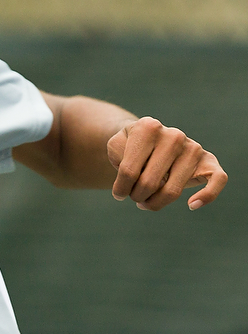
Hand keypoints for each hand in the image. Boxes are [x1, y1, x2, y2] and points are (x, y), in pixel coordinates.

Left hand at [107, 117, 227, 210]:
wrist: (150, 138)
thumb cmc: (130, 147)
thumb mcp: (115, 148)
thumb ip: (119, 158)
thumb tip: (133, 176)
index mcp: (148, 128)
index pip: (129, 171)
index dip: (120, 189)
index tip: (118, 194)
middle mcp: (174, 135)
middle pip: (150, 183)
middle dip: (137, 196)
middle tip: (133, 196)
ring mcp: (193, 147)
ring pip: (173, 191)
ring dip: (155, 203)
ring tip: (145, 201)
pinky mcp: (209, 160)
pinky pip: (218, 180)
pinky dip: (207, 196)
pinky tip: (191, 205)